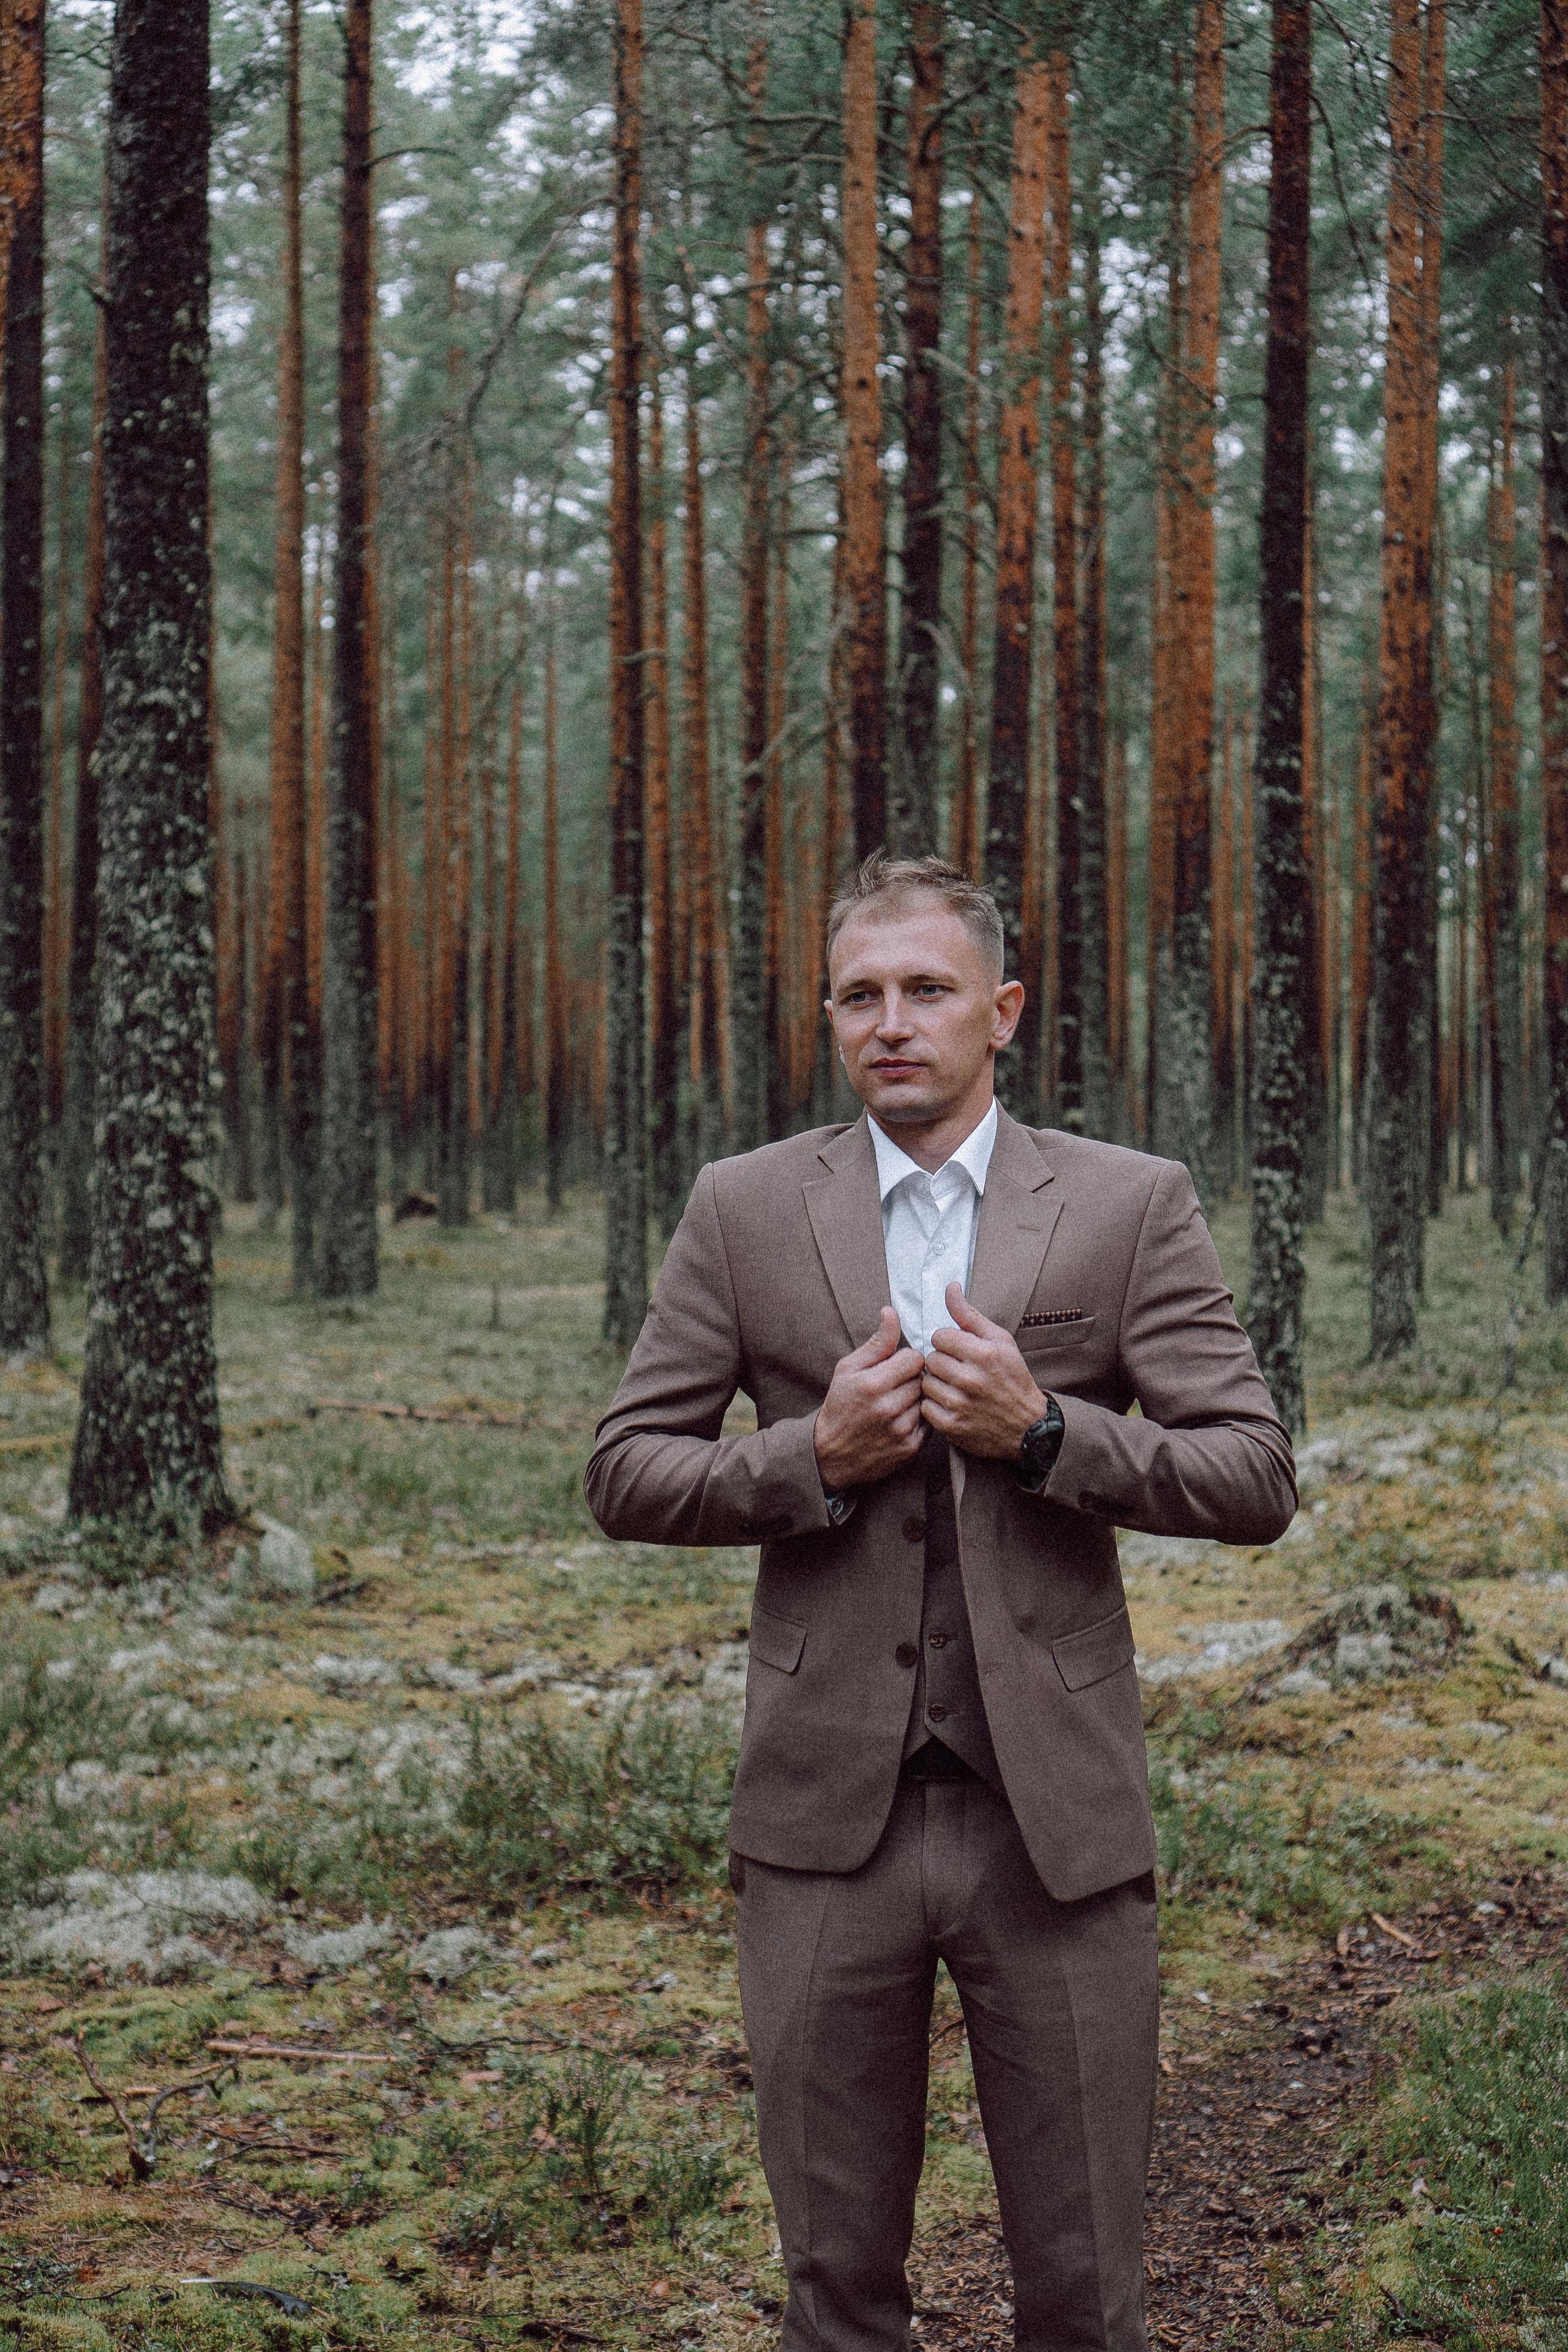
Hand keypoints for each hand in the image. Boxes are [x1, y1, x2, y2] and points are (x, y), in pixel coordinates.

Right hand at [814, 1306, 926, 1490]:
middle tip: (896, 1386)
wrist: (832, 1454)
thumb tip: (891, 1312)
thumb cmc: (840, 1406)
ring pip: (927, 1400)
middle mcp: (889, 1408)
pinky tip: (902, 1419)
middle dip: (912, 1379)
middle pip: (923, 1379)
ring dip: (917, 1399)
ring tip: (898, 1403)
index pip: (915, 1358)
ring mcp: (901, 1430)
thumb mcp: (848, 1369)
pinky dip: (919, 1419)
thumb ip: (877, 1342)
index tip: (895, 1367)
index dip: (906, 1359)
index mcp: (873, 1384)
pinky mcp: (911, 1448)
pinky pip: (930, 1422)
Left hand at [921, 1283, 1049, 1459]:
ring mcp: (960, 1404)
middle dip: (942, 1363)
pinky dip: (936, 1407)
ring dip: (937, 1385)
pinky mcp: (952, 1426)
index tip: (959, 1351)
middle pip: (931, 1359)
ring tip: (955, 1388)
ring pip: (926, 1383)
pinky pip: (926, 1407)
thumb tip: (950, 1288)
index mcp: (984, 1354)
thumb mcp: (1000, 1341)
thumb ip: (970, 1316)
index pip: (940, 1336)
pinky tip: (952, 1405)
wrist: (1028, 1426)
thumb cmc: (1013, 1379)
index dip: (948, 1342)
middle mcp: (970, 1379)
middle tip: (958, 1371)